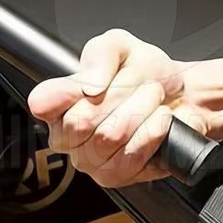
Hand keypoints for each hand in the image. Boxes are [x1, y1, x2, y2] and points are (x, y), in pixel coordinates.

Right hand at [28, 30, 210, 187]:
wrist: (180, 96)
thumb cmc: (144, 74)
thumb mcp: (121, 47)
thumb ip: (101, 54)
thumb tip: (90, 84)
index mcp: (59, 101)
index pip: (43, 102)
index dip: (65, 93)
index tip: (93, 85)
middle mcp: (67, 135)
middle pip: (81, 121)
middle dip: (121, 97)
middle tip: (141, 86)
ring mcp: (88, 159)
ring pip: (110, 136)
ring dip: (142, 111)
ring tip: (152, 100)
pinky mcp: (115, 176)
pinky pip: (131, 155)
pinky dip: (153, 131)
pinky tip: (159, 121)